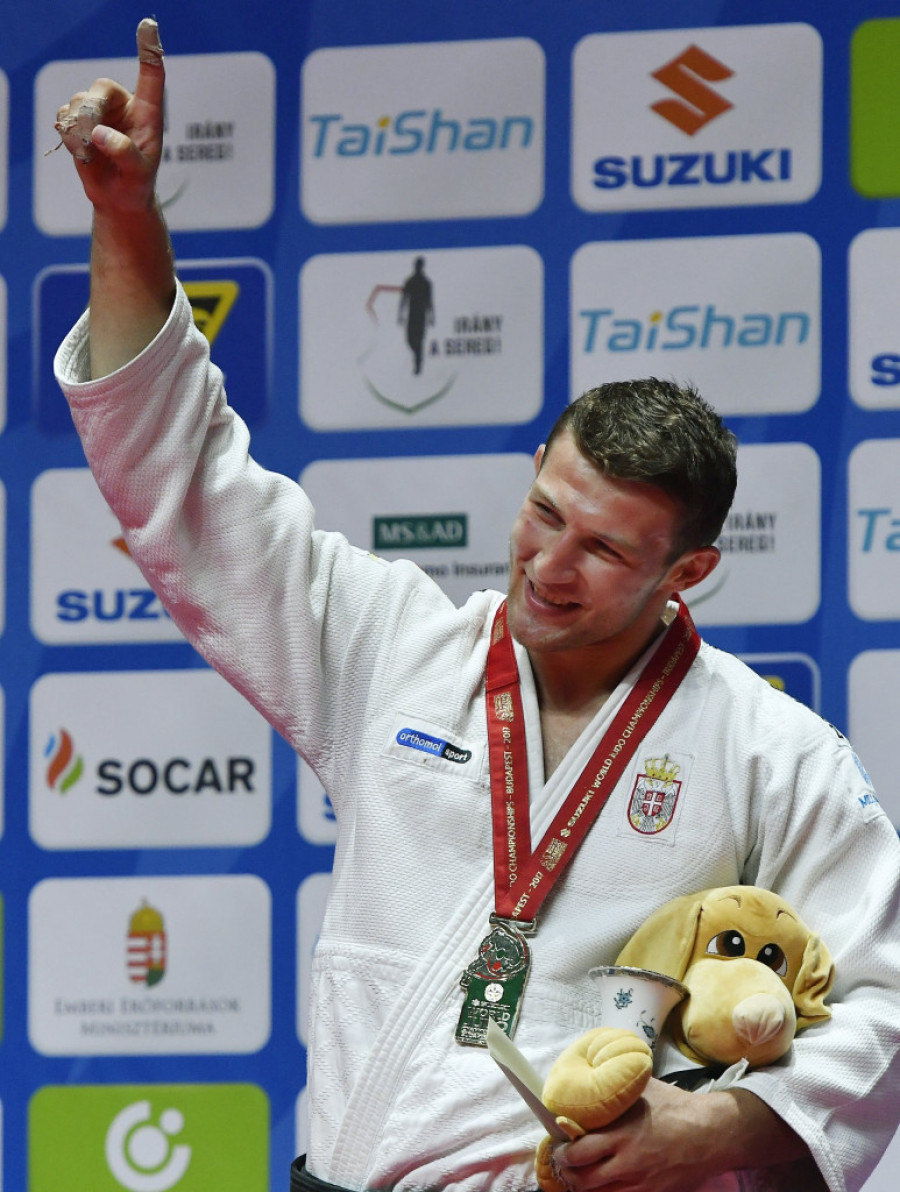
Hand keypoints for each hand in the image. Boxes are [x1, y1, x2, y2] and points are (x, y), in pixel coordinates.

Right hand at [54, 18, 164, 213]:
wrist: (118, 198)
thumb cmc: (137, 184)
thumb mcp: (139, 174)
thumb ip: (125, 153)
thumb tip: (99, 133)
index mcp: (147, 112)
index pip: (151, 76)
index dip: (149, 51)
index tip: (148, 26)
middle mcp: (123, 105)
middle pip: (101, 87)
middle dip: (93, 111)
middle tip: (92, 136)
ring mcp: (99, 110)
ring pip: (79, 102)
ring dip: (80, 130)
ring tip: (91, 153)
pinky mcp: (78, 120)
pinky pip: (64, 116)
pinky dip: (68, 135)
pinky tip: (81, 152)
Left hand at [545, 1079, 805, 1191]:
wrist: (711, 1133)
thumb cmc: (675, 1106)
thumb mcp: (642, 1089)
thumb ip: (617, 1089)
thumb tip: (593, 1074)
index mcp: (622, 1133)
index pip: (579, 1149)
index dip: (562, 1148)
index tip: (557, 1141)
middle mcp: (627, 1162)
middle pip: (582, 1177)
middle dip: (566, 1170)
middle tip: (562, 1160)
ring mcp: (640, 1183)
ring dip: (582, 1185)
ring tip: (577, 1174)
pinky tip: (602, 1183)